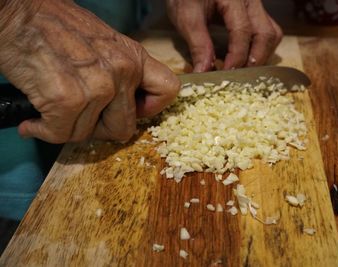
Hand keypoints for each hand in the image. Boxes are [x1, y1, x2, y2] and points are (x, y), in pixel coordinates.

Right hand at [0, 0, 179, 143]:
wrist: (17, 12)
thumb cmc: (56, 27)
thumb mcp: (104, 43)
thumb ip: (119, 72)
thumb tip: (124, 104)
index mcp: (134, 57)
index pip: (168, 90)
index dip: (150, 109)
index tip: (132, 110)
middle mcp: (123, 71)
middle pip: (124, 128)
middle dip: (98, 128)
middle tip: (79, 117)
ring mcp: (98, 86)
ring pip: (87, 134)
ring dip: (66, 127)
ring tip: (51, 108)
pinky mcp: (68, 99)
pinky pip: (61, 134)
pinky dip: (44, 131)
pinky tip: (35, 119)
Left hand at [166, 0, 281, 71]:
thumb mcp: (186, 17)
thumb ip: (198, 44)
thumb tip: (204, 72)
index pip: (243, 30)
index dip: (237, 56)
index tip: (226, 74)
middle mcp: (251, 0)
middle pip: (267, 34)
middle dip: (255, 60)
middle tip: (237, 77)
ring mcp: (256, 7)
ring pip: (272, 34)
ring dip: (260, 56)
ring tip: (241, 70)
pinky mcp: (255, 14)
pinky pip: (267, 33)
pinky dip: (259, 50)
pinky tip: (244, 61)